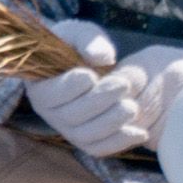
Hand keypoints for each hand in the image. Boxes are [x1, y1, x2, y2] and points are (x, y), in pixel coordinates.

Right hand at [26, 20, 160, 160]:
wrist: (89, 63)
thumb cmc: (80, 45)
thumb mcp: (82, 33)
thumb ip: (90, 41)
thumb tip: (104, 58)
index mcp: (41, 87)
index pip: (50, 94)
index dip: (69, 87)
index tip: (90, 75)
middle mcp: (50, 113)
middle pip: (71, 116)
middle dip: (98, 102)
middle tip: (123, 85)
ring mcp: (67, 129)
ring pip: (85, 135)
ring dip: (110, 124)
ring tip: (132, 108)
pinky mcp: (86, 140)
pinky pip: (100, 148)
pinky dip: (120, 143)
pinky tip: (141, 133)